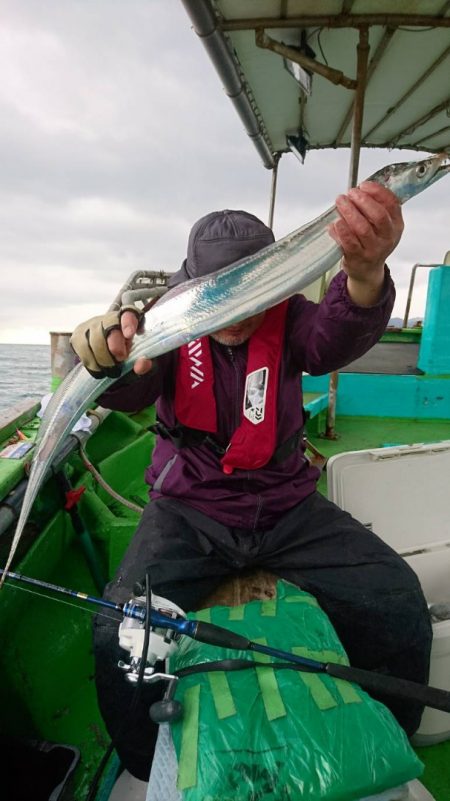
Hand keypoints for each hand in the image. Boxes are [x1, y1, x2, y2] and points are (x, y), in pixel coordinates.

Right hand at [70, 306, 152, 378]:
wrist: (107, 356)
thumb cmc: (128, 356)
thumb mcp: (139, 360)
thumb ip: (144, 364)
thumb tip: (141, 365)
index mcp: (130, 319)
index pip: (129, 313)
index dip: (128, 322)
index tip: (129, 335)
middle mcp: (109, 318)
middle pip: (108, 326)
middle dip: (114, 345)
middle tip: (121, 359)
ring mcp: (91, 325)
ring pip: (93, 338)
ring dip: (102, 358)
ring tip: (111, 370)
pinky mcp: (78, 334)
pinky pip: (81, 348)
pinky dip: (91, 362)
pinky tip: (99, 369)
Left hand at [329, 182, 403, 305]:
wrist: (367, 270)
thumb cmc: (372, 242)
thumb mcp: (382, 226)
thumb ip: (375, 208)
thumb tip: (359, 190)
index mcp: (396, 226)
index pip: (392, 204)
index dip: (377, 192)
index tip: (364, 185)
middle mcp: (387, 238)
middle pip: (378, 215)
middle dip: (362, 201)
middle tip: (350, 193)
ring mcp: (373, 250)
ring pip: (362, 228)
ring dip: (349, 212)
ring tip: (340, 202)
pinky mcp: (357, 258)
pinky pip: (349, 242)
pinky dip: (341, 230)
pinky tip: (336, 222)